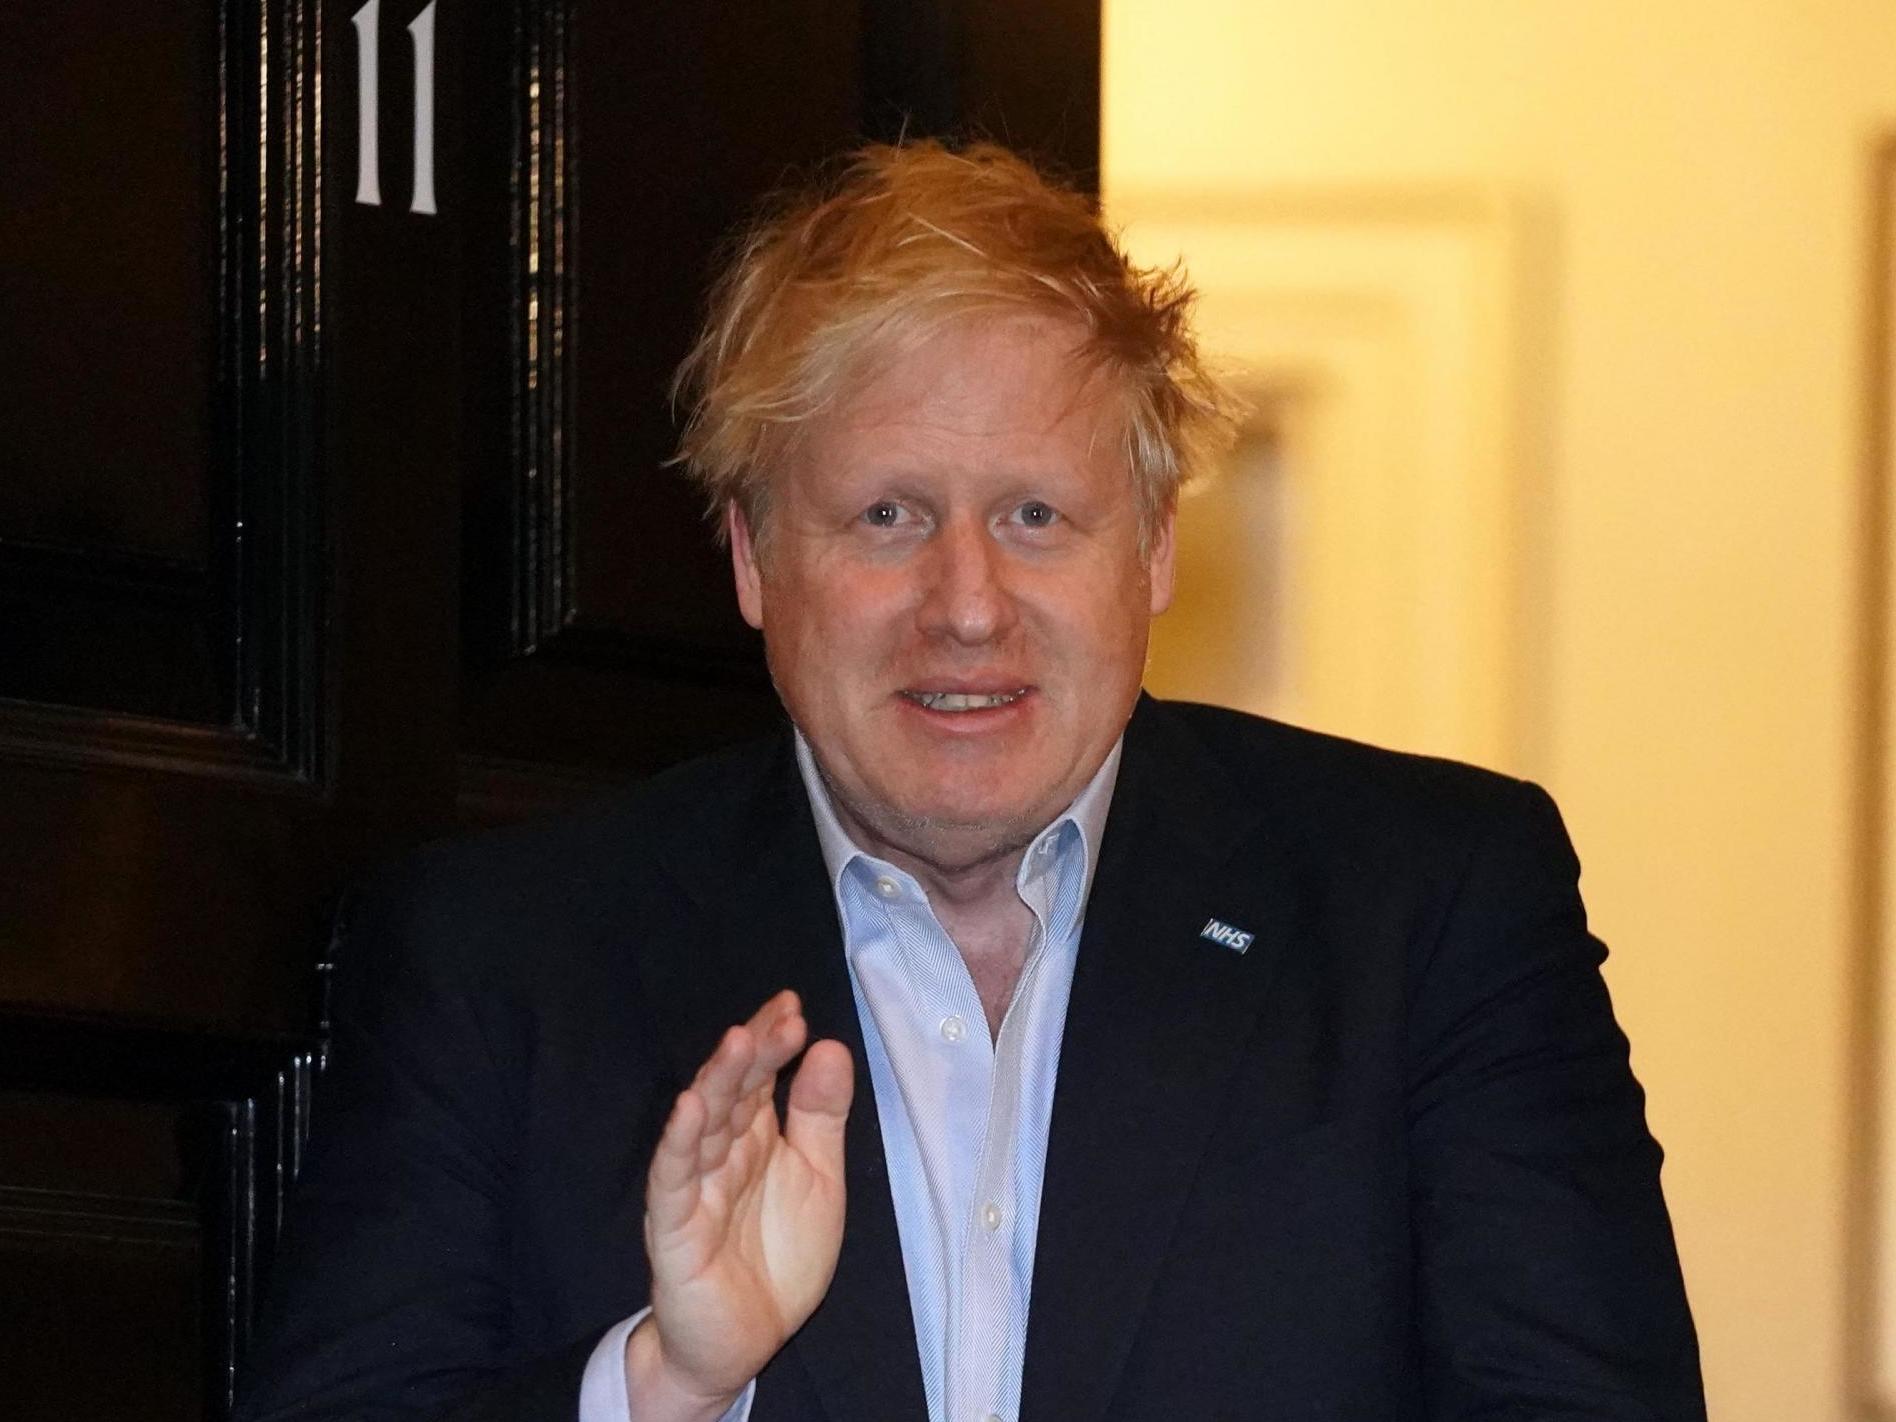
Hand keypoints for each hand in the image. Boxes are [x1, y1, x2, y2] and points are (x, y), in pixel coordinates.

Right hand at [625, 989, 853, 1420]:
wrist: (745, 1342)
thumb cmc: (778, 1256)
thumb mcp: (819, 1179)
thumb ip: (820, 1117)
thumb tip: (829, 1047)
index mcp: (755, 1137)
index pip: (760, 1077)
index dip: (772, 1041)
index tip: (792, 1004)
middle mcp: (721, 1153)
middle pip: (732, 1092)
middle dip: (754, 1052)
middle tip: (782, 1018)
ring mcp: (694, 1187)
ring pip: (702, 1125)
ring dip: (718, 1082)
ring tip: (739, 1041)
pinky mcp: (675, 1228)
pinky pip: (673, 1180)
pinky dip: (680, 1143)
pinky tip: (689, 1108)